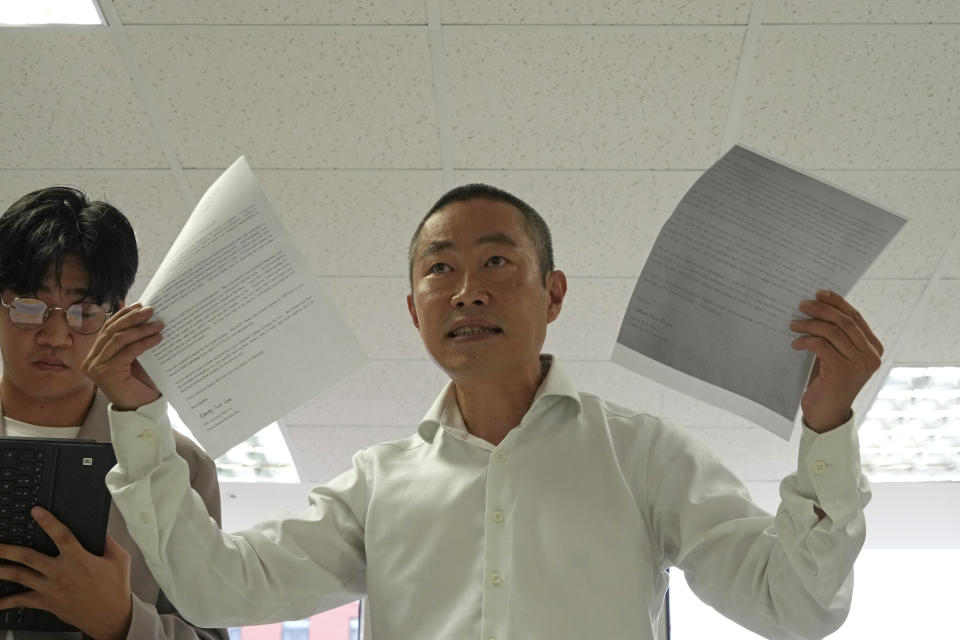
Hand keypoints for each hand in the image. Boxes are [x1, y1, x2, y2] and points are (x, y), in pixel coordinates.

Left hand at [0, 507, 131, 639]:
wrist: (110, 617)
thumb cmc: (115, 589)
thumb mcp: (119, 560)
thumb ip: (108, 541)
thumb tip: (99, 528)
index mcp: (79, 560)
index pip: (61, 535)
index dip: (48, 521)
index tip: (36, 511)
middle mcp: (61, 573)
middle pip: (28, 557)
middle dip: (8, 549)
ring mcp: (50, 589)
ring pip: (20, 576)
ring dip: (2, 568)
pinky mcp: (46, 602)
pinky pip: (21, 601)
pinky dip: (5, 602)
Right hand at [83, 303, 162, 410]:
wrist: (142, 409)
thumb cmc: (139, 384)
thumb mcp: (134, 358)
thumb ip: (132, 341)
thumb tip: (142, 315)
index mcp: (95, 355)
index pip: (108, 329)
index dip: (123, 315)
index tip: (139, 305)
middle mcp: (91, 360)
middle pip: (112, 331)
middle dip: (133, 318)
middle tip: (151, 310)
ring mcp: (96, 367)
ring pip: (119, 339)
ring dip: (141, 329)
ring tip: (158, 324)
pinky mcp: (106, 372)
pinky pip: (128, 351)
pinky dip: (144, 342)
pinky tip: (157, 338)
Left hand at [790, 290, 882, 432]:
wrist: (825, 414)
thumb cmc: (827, 383)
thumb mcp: (835, 356)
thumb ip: (835, 336)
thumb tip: (817, 307)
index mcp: (873, 349)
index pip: (855, 318)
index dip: (837, 303)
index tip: (819, 293)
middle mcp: (871, 355)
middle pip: (845, 321)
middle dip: (821, 309)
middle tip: (802, 305)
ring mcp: (859, 364)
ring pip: (832, 331)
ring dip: (809, 324)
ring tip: (793, 324)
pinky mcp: (842, 371)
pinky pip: (821, 345)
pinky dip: (806, 340)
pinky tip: (795, 344)